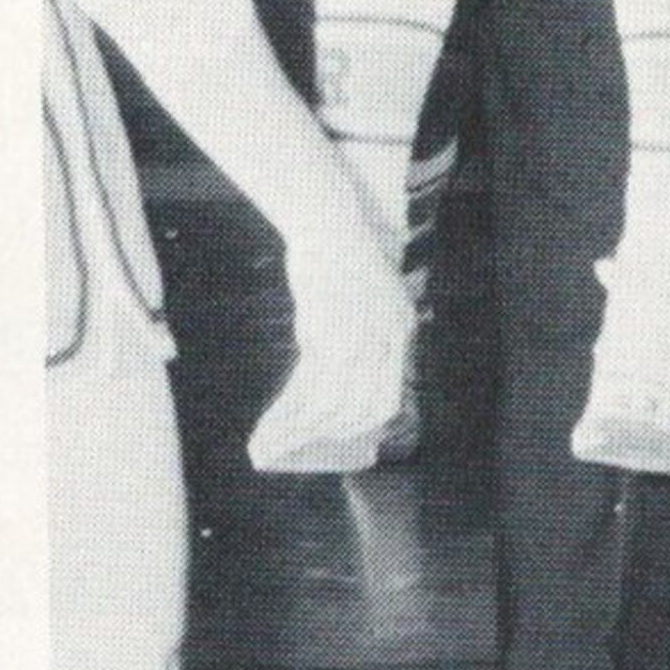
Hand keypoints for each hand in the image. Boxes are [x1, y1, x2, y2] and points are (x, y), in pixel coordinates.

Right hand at [248, 202, 412, 476]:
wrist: (327, 224)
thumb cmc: (341, 257)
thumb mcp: (367, 299)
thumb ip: (361, 341)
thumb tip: (331, 389)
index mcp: (399, 330)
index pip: (387, 399)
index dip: (363, 423)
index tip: (341, 435)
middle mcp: (383, 341)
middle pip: (359, 409)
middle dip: (328, 435)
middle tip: (303, 445)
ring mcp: (356, 341)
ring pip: (328, 407)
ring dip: (298, 432)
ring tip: (273, 443)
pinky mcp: (325, 336)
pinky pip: (305, 390)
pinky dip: (286, 414)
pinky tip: (270, 425)